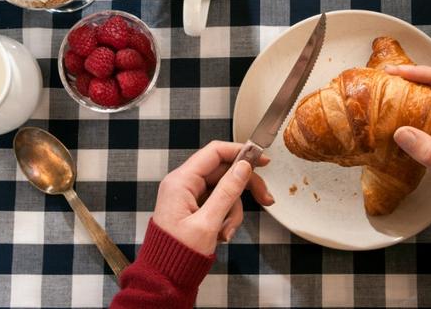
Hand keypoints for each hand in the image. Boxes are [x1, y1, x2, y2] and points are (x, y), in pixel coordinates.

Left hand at [152, 141, 273, 254]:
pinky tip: (221, 234)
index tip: (261, 160)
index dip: (240, 152)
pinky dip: (226, 218)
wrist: (164, 279)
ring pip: (224, 190)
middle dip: (244, 188)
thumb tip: (243, 167)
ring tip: (227, 232)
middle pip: (224, 172)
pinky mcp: (195, 208)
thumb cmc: (177, 255)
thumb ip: (227, 192)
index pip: (215, 152)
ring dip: (234, 211)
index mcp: (181, 181)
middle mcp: (184, 184)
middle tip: (266, 198)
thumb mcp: (208, 223)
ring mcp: (189, 196)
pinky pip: (219, 204)